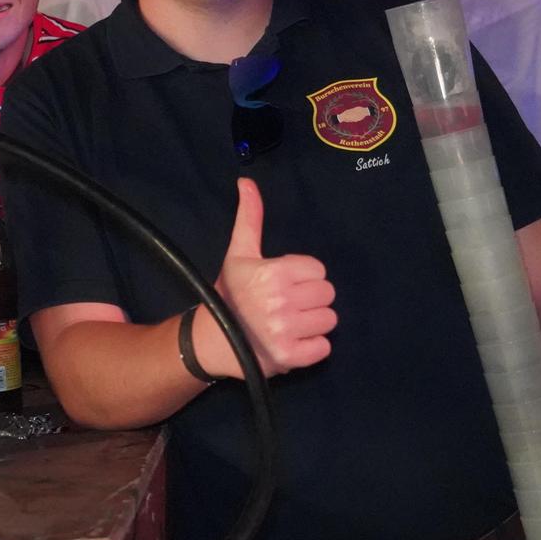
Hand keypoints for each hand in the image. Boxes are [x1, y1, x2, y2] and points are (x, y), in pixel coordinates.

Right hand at [207, 178, 336, 377]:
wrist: (211, 342)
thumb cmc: (229, 294)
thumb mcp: (239, 254)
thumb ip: (250, 218)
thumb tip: (247, 182)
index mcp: (273, 273)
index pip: (318, 270)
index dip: (303, 276)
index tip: (283, 284)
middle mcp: (280, 301)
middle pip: (327, 294)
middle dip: (310, 299)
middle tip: (288, 305)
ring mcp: (285, 331)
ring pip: (329, 320)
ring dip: (313, 323)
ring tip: (291, 323)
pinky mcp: (290, 357)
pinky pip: (324, 347)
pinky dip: (312, 347)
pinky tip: (293, 341)